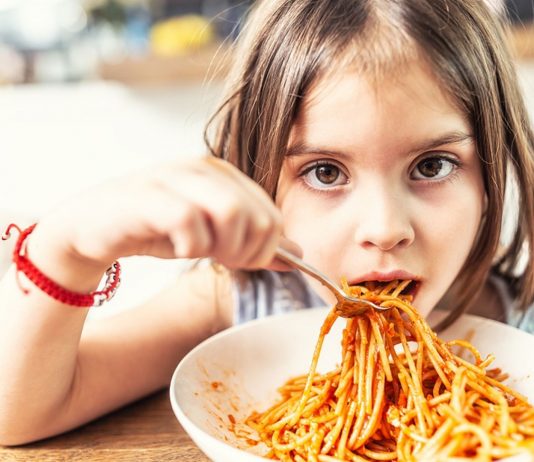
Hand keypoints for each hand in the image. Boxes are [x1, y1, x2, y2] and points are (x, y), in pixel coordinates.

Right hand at [32, 157, 297, 277]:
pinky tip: (177, 246)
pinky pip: (191, 223)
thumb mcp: (213, 238)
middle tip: (221, 260)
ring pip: (232, 214)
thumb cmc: (156, 230)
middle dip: (247, 252)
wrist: (95, 229)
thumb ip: (255, 243)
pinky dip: (190, 247)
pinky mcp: (152, 194)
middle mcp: (205, 168)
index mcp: (225, 174)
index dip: (265, 248)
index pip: (273, 215)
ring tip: (200, 252)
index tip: (240, 261)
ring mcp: (178, 177)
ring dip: (222, 248)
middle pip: (260, 217)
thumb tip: (298, 254)